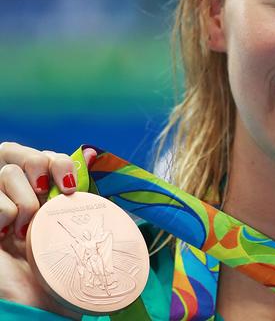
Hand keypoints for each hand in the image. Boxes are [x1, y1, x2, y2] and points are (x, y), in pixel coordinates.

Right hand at [0, 142, 95, 317]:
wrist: (36, 299)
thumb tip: (91, 153)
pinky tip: (6, 236)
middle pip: (15, 150)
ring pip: (6, 172)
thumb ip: (74, 192)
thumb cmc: (56, 264)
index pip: (44, 155)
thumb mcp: (69, 225)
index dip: (58, 163)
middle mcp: (11, 189)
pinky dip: (5, 215)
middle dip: (38, 168)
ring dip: (25, 202)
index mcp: (35, 188)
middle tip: (45, 197)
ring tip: (26, 230)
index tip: (70, 190)